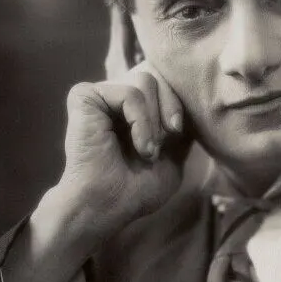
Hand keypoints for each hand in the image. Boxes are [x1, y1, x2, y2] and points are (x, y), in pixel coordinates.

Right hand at [58, 60, 189, 236]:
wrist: (108, 206)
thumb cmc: (136, 189)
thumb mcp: (174, 155)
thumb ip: (181, 126)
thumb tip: (196, 99)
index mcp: (135, 107)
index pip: (166, 80)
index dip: (178, 103)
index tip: (178, 133)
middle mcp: (116, 96)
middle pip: (158, 75)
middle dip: (169, 110)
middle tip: (161, 146)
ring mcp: (100, 94)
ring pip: (146, 80)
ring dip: (154, 121)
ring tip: (148, 151)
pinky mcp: (84, 97)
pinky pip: (129, 93)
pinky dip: (141, 121)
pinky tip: (139, 146)